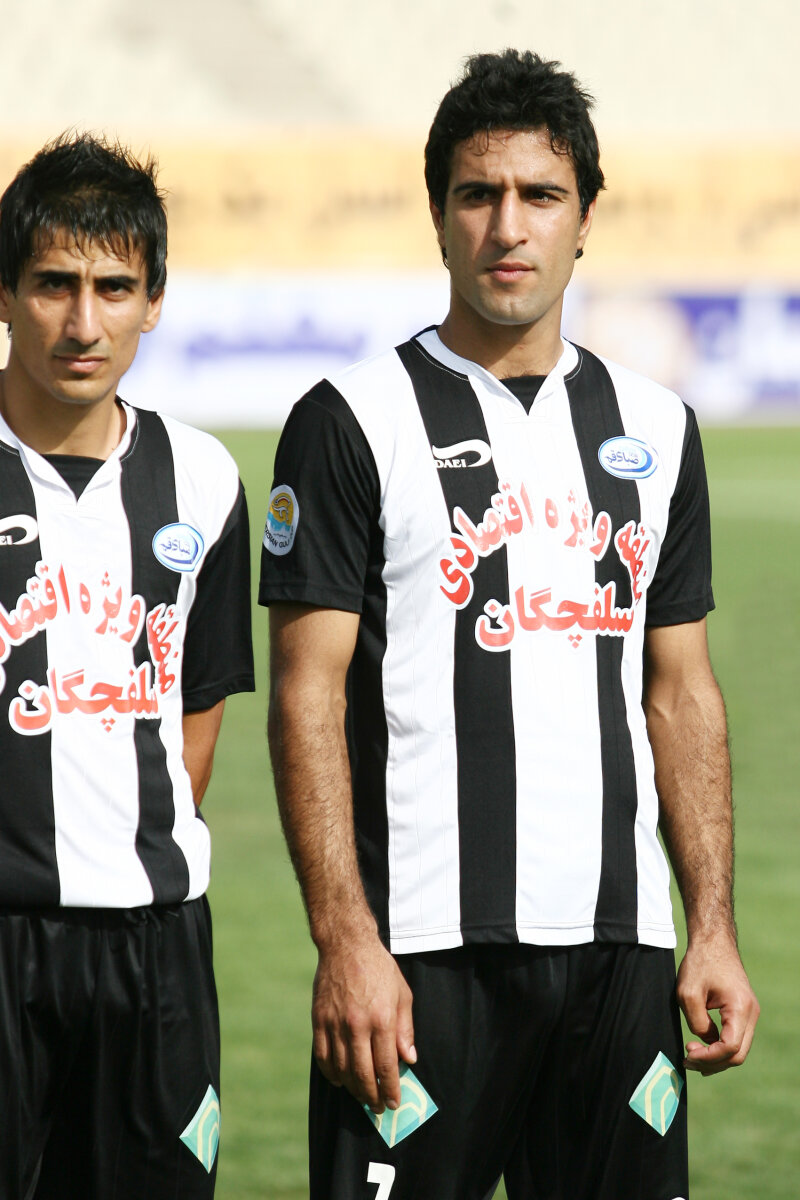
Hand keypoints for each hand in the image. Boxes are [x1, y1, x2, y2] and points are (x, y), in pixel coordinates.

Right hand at [312, 932, 415, 1112]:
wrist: (346, 945)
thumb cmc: (379, 968)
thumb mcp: (403, 994)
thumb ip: (406, 1029)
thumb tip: (409, 1059)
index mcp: (382, 1018)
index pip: (387, 1065)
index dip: (390, 1088)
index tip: (393, 1102)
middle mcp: (357, 1024)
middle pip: (363, 1074)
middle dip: (371, 1096)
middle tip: (377, 1107)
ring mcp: (335, 1023)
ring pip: (342, 1069)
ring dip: (352, 1089)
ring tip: (361, 1096)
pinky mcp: (319, 1020)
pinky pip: (323, 1056)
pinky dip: (330, 1073)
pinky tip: (339, 1080)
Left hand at [676, 933, 759, 1074]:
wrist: (713, 940)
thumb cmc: (700, 962)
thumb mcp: (688, 994)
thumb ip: (697, 1023)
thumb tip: (705, 1042)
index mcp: (740, 1008)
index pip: (730, 1047)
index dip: (709, 1057)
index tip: (688, 1054)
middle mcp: (751, 1013)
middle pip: (738, 1054)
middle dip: (713, 1063)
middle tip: (688, 1061)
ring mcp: (750, 1013)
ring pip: (739, 1049)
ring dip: (717, 1058)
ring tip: (692, 1058)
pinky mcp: (743, 1011)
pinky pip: (736, 1037)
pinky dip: (721, 1047)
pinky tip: (703, 1048)